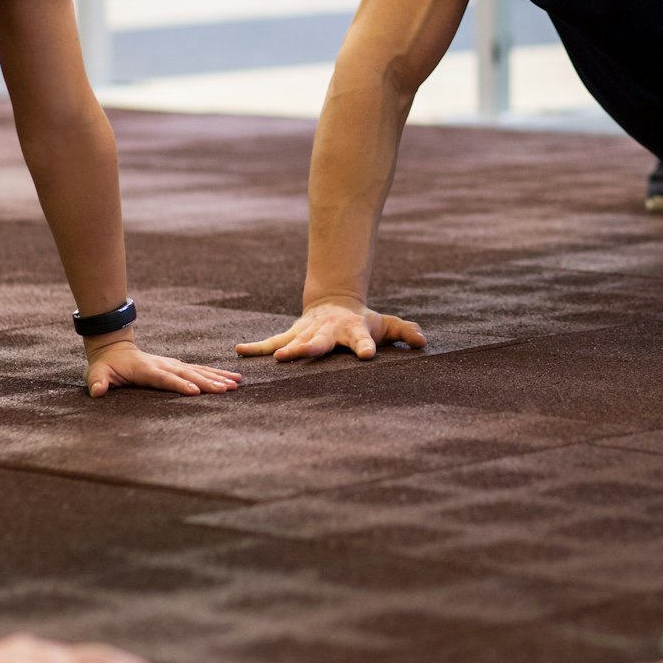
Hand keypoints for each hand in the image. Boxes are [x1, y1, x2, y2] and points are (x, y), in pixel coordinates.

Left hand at [82, 339, 243, 398]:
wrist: (114, 349)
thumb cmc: (105, 366)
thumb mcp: (96, 374)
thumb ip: (98, 382)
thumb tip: (97, 391)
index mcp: (146, 370)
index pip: (165, 379)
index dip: (180, 385)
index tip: (196, 392)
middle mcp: (163, 365)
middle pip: (188, 375)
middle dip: (208, 382)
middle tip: (226, 390)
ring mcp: (172, 364)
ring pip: (198, 371)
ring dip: (217, 377)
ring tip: (236, 384)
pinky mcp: (178, 366)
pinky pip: (200, 370)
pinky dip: (216, 374)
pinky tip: (232, 379)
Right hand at [235, 299, 426, 362]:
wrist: (335, 304)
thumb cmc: (363, 321)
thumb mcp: (386, 325)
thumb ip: (404, 332)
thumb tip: (423, 341)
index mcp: (353, 330)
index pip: (362, 340)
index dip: (366, 347)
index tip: (368, 356)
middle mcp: (327, 331)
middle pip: (320, 341)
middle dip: (310, 348)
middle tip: (302, 354)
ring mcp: (306, 332)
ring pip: (293, 341)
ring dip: (284, 350)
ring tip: (275, 359)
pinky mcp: (291, 334)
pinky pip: (272, 341)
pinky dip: (256, 347)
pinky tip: (238, 350)